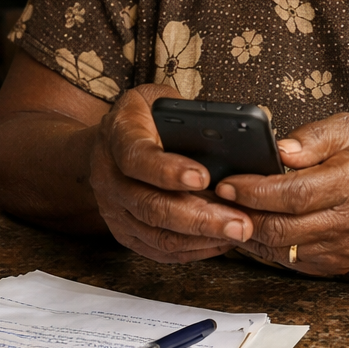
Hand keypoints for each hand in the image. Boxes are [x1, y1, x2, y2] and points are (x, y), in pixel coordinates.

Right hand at [89, 85, 255, 263]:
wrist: (109, 141)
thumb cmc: (146, 115)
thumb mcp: (160, 98)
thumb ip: (187, 113)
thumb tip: (231, 136)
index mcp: (118, 135)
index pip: (138, 158)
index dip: (169, 171)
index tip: (204, 177)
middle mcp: (109, 176)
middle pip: (152, 206)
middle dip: (200, 218)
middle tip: (239, 222)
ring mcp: (114, 208)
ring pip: (157, 234)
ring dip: (201, 238)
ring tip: (238, 233)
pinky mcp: (124, 232)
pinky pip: (159, 249)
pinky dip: (193, 249)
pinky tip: (221, 241)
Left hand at [214, 112, 348, 275]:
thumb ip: (316, 136)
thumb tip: (280, 150)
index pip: (294, 193)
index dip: (255, 190)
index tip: (228, 183)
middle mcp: (348, 220)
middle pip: (282, 228)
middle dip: (242, 215)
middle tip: (217, 198)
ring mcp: (343, 247)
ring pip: (282, 251)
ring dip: (248, 234)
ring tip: (227, 213)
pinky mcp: (338, 264)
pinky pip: (292, 263)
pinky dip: (267, 249)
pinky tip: (253, 228)